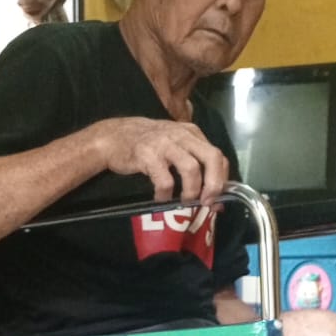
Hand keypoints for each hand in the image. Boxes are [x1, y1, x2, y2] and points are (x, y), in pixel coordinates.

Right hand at [96, 117, 228, 204]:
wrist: (113, 136)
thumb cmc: (148, 145)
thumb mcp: (174, 147)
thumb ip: (195, 166)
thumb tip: (216, 201)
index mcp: (192, 134)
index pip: (218, 155)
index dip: (221, 179)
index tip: (216, 198)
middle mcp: (182, 135)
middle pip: (212, 158)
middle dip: (214, 184)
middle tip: (206, 201)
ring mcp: (165, 143)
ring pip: (191, 169)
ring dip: (191, 191)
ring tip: (183, 202)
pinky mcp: (148, 155)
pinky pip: (165, 180)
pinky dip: (166, 195)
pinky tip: (161, 198)